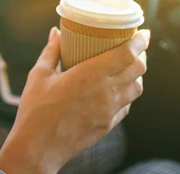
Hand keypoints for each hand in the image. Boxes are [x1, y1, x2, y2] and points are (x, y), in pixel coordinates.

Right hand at [0, 28, 149, 172]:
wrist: (38, 147)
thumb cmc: (36, 110)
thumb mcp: (39, 75)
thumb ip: (51, 51)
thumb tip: (55, 33)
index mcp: (90, 75)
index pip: (127, 54)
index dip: (140, 41)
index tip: (144, 32)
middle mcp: (106, 92)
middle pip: (139, 69)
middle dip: (142, 54)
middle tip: (136, 46)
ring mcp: (110, 110)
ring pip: (137, 88)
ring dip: (137, 74)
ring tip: (129, 66)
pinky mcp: (108, 125)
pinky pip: (127, 105)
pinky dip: (127, 93)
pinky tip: (116, 89)